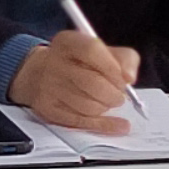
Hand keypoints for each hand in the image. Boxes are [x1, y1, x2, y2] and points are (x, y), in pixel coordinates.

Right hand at [7, 30, 140, 134]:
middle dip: (114, 94)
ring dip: (105, 107)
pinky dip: (104, 125)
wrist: (40, 74)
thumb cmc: (78, 63)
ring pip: (89, 106)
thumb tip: (129, 78)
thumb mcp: (102, 51)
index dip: (113, 67)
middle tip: (118, 95)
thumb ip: (124, 59)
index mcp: (67, 43)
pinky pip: (82, 122)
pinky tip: (116, 124)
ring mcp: (48, 87)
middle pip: (93, 83)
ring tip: (105, 102)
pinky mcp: (48, 108)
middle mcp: (54, 63)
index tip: (123, 78)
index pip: (92, 50)